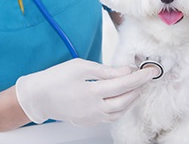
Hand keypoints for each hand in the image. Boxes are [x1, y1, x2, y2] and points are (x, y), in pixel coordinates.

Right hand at [15, 58, 155, 124]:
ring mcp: (91, 117)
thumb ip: (105, 70)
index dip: (139, 77)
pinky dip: (122, 108)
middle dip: (139, 88)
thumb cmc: (56, 78)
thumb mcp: (80, 66)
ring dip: (132, 99)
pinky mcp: (88, 121)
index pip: (123, 84)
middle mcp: (94, 108)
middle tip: (146, 78)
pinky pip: (111, 117)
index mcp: (91, 91)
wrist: (38, 97)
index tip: (150, 71)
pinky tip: (124, 99)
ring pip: (120, 111)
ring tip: (138, 87)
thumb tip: (125, 71)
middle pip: (125, 100)